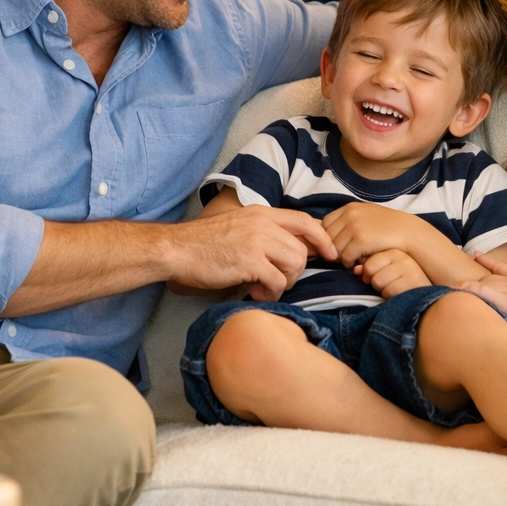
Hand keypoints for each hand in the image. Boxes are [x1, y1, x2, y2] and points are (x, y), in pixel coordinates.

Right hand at [171, 204, 337, 301]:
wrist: (176, 250)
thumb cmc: (204, 244)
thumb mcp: (238, 226)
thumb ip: (263, 233)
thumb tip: (289, 253)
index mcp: (262, 213)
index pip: (304, 221)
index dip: (322, 238)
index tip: (330, 253)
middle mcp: (263, 223)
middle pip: (302, 249)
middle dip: (296, 272)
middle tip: (278, 282)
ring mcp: (257, 241)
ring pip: (295, 264)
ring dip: (285, 283)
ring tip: (266, 287)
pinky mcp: (249, 260)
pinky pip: (277, 281)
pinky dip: (272, 292)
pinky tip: (257, 292)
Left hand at [323, 203, 427, 268]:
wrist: (408, 232)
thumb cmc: (388, 227)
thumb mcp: (366, 215)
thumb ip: (348, 221)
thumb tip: (327, 233)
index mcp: (350, 207)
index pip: (326, 224)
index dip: (328, 237)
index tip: (336, 246)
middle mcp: (350, 214)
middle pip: (328, 237)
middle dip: (333, 248)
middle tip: (343, 256)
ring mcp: (355, 226)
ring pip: (335, 249)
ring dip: (342, 257)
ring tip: (352, 259)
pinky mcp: (361, 240)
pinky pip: (345, 257)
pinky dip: (349, 263)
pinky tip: (358, 263)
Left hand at [355, 248, 431, 297]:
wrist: (427, 302)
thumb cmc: (403, 286)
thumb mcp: (387, 272)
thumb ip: (371, 267)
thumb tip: (356, 270)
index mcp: (396, 251)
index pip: (369, 260)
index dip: (369, 273)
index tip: (381, 277)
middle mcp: (403, 257)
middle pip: (369, 268)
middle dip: (375, 281)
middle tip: (389, 284)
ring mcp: (408, 269)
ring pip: (376, 280)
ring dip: (382, 289)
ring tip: (396, 289)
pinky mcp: (410, 282)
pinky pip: (387, 291)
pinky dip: (390, 297)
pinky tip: (400, 295)